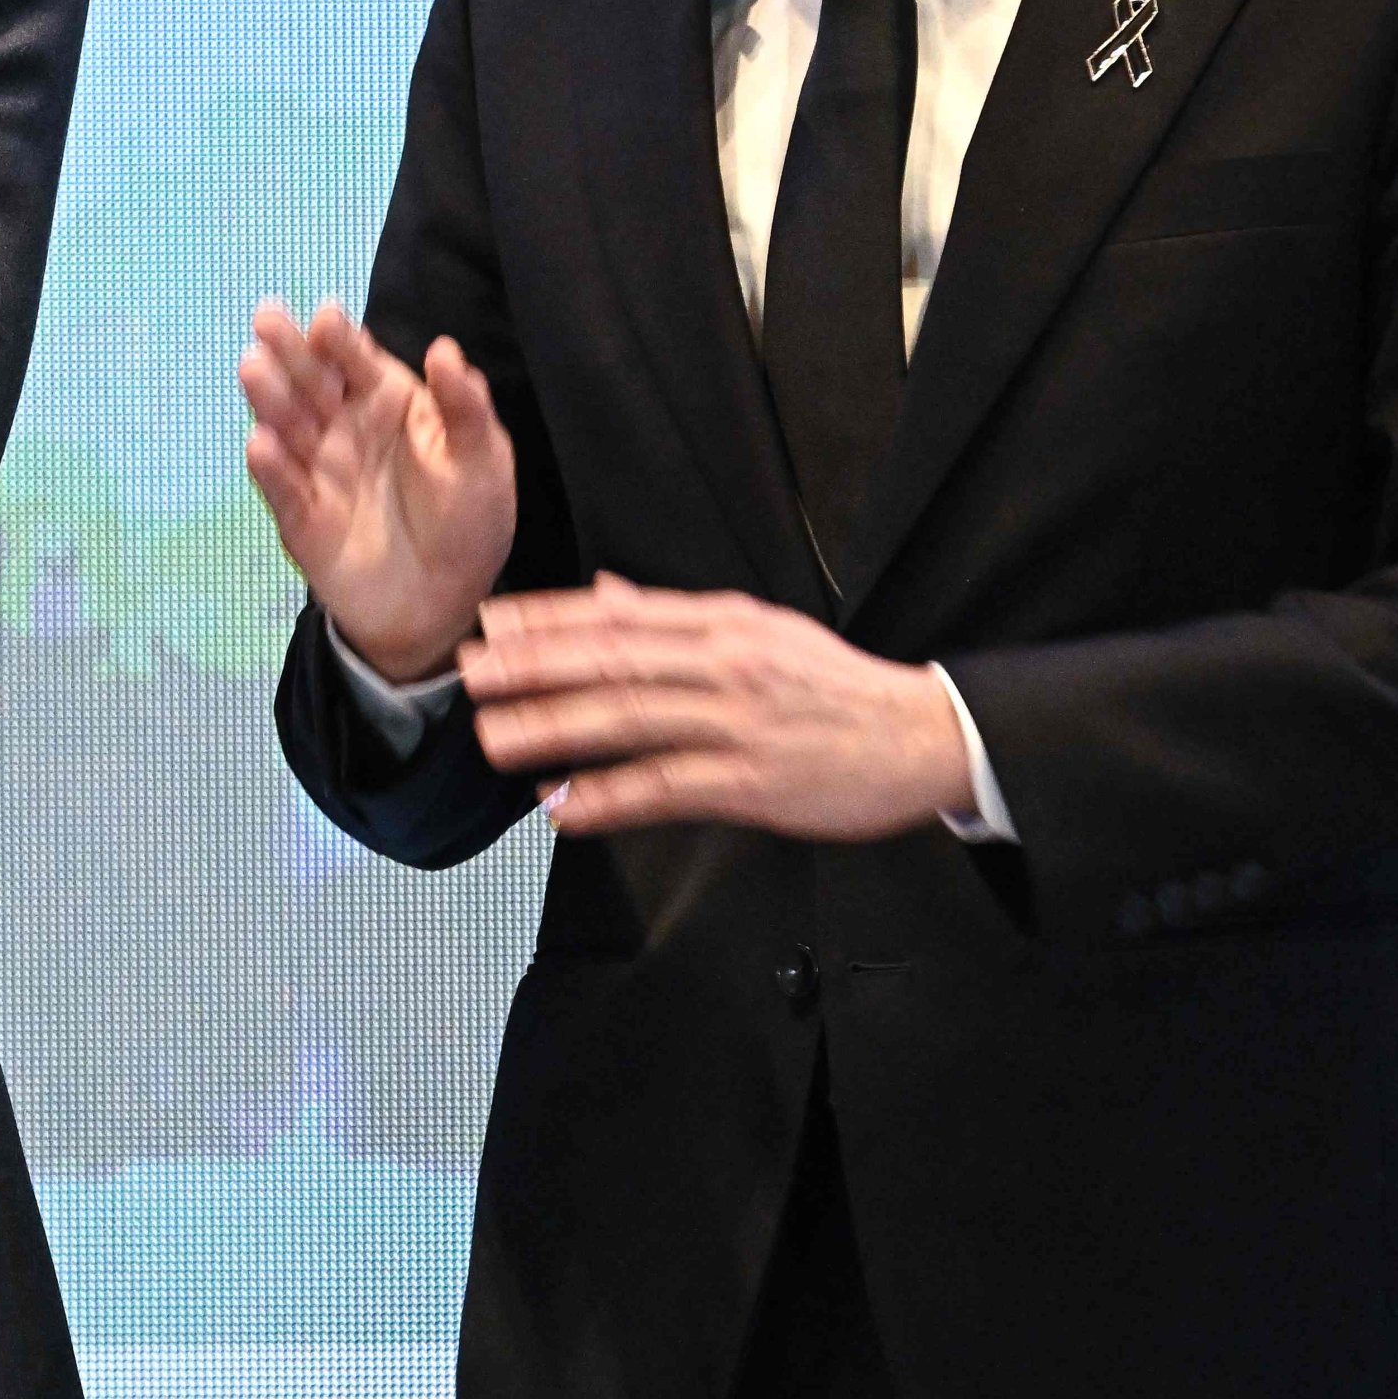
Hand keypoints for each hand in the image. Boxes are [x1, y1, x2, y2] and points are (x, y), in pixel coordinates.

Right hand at [240, 296, 518, 683]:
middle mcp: (344, 426)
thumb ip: (464, 408)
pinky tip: (260, 444)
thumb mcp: (483, 462)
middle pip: (311, 381)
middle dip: (289, 350)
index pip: (357, 361)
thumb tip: (444, 347)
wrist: (440, 606)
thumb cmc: (468, 523)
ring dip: (269, 397)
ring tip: (253, 368)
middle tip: (267, 317)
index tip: (327, 317)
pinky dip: (269, 467)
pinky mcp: (299, 515)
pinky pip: (282, 487)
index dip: (340, 338)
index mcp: (387, 403)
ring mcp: (317, 469)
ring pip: (287, 425)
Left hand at [462, 574, 975, 839]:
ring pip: (629, 721)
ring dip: (554, 730)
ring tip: (495, 738)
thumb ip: (673, 615)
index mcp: (721, 624)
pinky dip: (610, 797)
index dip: (547, 619)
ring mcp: (736, 724)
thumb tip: (605, 591)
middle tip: (470, 674)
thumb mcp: (758, 628)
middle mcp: (723, 665)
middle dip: (533, 667)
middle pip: (612, 661)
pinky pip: (667, 789)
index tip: (490, 623)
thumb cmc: (835, 685)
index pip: (618, 615)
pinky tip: (564, 807)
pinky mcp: (753, 782)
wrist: (927, 734)